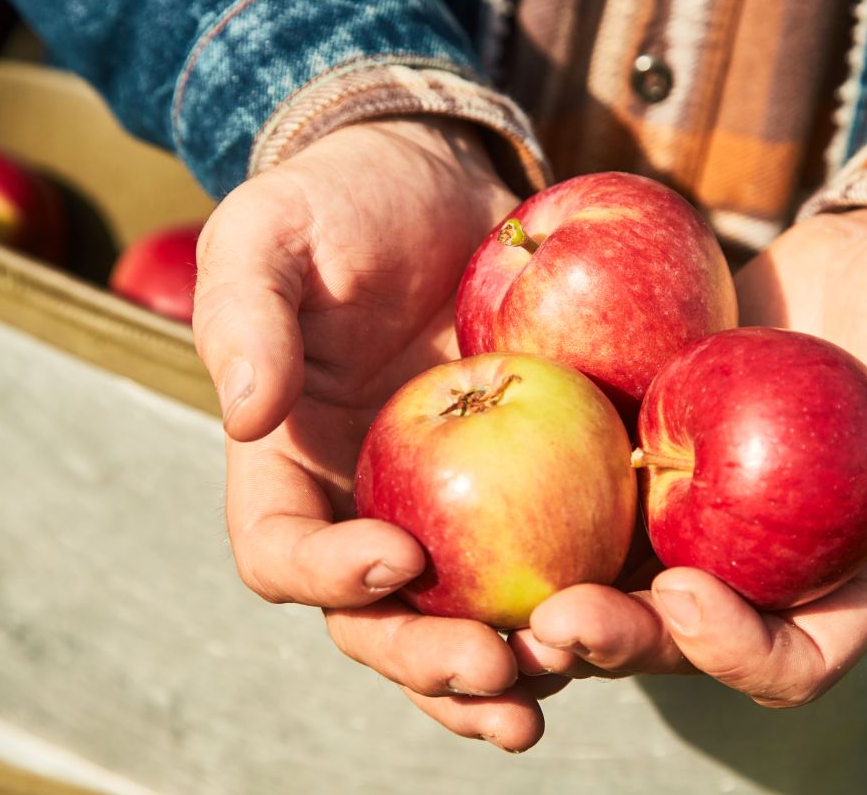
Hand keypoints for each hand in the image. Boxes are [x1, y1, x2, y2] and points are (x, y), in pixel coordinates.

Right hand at [194, 118, 558, 749]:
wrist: (442, 188)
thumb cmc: (343, 205)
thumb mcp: (273, 233)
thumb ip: (247, 314)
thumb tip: (246, 411)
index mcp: (290, 468)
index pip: (282, 552)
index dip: (327, 576)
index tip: (397, 557)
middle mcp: (364, 508)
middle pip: (379, 622)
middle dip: (429, 659)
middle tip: (495, 668)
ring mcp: (450, 512)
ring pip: (464, 622)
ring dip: (509, 667)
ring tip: (560, 678)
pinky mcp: (528, 493)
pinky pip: (547, 567)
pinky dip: (577, 608)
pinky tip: (620, 625)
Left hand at [513, 208, 866, 705]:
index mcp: (846, 575)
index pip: (793, 655)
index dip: (738, 648)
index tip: (687, 596)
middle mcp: (760, 556)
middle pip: (677, 632)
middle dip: (616, 639)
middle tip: (554, 620)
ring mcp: (696, 501)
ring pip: (612, 570)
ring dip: (552, 589)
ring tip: (496, 586)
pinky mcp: (646, 437)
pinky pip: (584, 475)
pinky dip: (537, 485)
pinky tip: (486, 465)